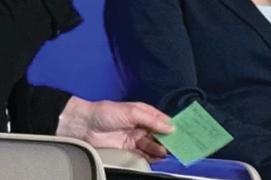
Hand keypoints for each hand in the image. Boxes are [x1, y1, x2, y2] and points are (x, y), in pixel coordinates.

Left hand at [57, 97, 173, 161]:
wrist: (84, 125)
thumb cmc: (109, 113)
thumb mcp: (132, 112)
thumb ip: (152, 120)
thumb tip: (171, 127)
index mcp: (144, 113)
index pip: (162, 120)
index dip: (173, 126)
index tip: (185, 132)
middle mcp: (141, 125)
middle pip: (159, 134)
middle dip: (169, 140)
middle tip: (180, 146)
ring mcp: (134, 138)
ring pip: (152, 145)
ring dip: (161, 149)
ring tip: (169, 154)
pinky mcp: (127, 150)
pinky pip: (142, 154)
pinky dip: (151, 157)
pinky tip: (158, 159)